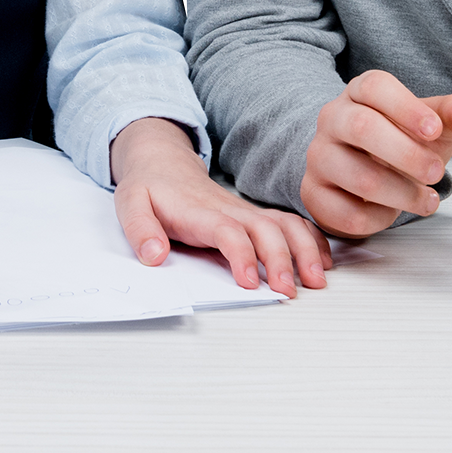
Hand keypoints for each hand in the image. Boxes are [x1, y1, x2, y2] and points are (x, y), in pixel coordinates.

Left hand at [111, 118, 331, 297]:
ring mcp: (246, 212)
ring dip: (304, 250)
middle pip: (266, 229)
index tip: (248, 282)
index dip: (241, 255)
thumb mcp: (129, 204)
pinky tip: (322, 261)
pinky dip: (311, 239)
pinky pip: (290, 223)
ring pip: (285, 224)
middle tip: (288, 291)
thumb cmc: (149, 186)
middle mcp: (230, 210)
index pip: (227, 231)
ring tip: (316, 280)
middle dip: (282, 259)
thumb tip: (154, 256)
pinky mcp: (254, 216)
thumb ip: (140, 230)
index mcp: (200, 212)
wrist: (163, 161)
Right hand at [300, 70, 451, 238]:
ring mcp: (320, 156)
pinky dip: (380, 218)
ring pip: (358, 176)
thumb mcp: (429, 123)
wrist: (363, 170)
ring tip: (425, 198)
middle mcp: (333, 119)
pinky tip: (393, 211)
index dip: (407, 108)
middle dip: (407, 154)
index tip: (435, 129)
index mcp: (360, 93)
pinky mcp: (313, 193)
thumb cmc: (396, 140)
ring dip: (402, 193)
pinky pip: (347, 213)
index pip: (375, 87)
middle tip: (436, 171)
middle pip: (362, 127)